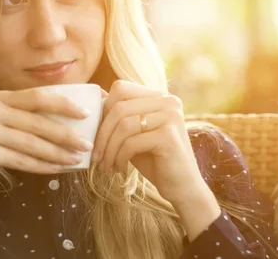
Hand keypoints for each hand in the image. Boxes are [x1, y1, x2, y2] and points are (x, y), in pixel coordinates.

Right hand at [0, 88, 93, 201]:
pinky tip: (58, 170)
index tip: (85, 113)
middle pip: (38, 120)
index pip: (37, 96)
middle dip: (66, 133)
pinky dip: (42, 166)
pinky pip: (21, 160)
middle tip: (87, 144)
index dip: (63, 103)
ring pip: (32, 142)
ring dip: (58, 153)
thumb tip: (62, 124)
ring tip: (77, 160)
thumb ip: (20, 118)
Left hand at [91, 80, 210, 206]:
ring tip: (106, 165)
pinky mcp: (169, 137)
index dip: (103, 110)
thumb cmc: (155, 160)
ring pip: (124, 125)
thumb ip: (120, 116)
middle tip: (96, 156)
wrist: (182, 188)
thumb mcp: (134, 134)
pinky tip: (120, 169)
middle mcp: (168, 101)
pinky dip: (119, 157)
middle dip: (101, 133)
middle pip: (119, 107)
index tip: (95, 134)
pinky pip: (132, 142)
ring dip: (109, 149)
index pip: (121, 89)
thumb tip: (97, 97)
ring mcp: (171, 117)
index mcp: (160, 96)